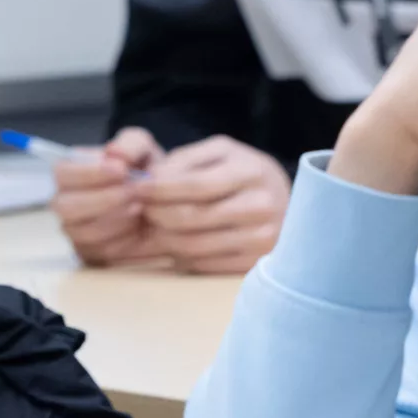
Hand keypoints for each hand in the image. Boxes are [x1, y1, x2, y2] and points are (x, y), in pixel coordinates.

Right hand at [51, 127, 163, 264]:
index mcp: (69, 173)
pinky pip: (102, 252)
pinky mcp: (91, 254)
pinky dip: (124, 241)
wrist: (164, 201)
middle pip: (65, 207)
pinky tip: (139, 227)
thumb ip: (129, 144)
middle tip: (134, 192)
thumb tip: (114, 153)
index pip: (62, 173)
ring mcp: (76, 231)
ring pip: (84, 232)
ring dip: (116, 220)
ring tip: (140, 207)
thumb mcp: (142, 147)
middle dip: (103, 200)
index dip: (89, 173)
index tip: (121, 170)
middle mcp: (65, 203)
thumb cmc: (144, 170)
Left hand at [138, 136, 289, 274]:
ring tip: (154, 225)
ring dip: (163, 237)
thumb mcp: (217, 152)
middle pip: (192, 218)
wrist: (281, 198)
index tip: (135, 189)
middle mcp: (262, 205)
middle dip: (157, 214)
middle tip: (141, 210)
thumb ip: (182, 161)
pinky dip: (181, 256)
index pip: (195, 186)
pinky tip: (175, 242)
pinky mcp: (256, 262)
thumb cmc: (239, 171)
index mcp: (251, 171)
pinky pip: (205, 265)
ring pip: (194, 245)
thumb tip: (148, 180)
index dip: (160, 189)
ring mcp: (263, 237)